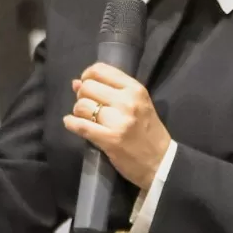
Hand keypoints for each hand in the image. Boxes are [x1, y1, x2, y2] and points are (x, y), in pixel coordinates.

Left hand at [64, 62, 171, 191]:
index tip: (86, 84)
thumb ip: (110, 91)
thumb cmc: (148, 132)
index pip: (101, 70)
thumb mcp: (138, 104)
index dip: (87, 75)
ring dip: (78, 112)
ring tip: (85, 118)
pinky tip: (70, 123)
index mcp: (135, 89)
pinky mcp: (109, 139)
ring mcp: (118, 121)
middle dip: (82, 96)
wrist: (161, 162)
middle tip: (88, 106)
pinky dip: (71, 123)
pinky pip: (81, 126)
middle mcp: (127, 101)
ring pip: (82, 106)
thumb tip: (76, 83)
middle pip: (88, 87)